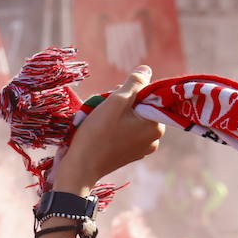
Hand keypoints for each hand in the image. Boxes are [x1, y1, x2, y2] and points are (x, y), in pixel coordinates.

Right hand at [53, 66, 163, 192]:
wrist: (81, 167)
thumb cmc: (97, 134)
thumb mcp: (115, 102)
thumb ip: (133, 84)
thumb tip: (147, 70)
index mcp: (155, 126)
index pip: (147, 97)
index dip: (129, 93)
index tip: (112, 99)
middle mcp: (154, 139)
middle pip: (139, 108)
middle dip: (122, 104)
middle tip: (103, 109)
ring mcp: (142, 149)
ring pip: (132, 119)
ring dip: (117, 114)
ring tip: (100, 120)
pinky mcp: (130, 155)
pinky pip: (126, 132)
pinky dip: (115, 128)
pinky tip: (101, 131)